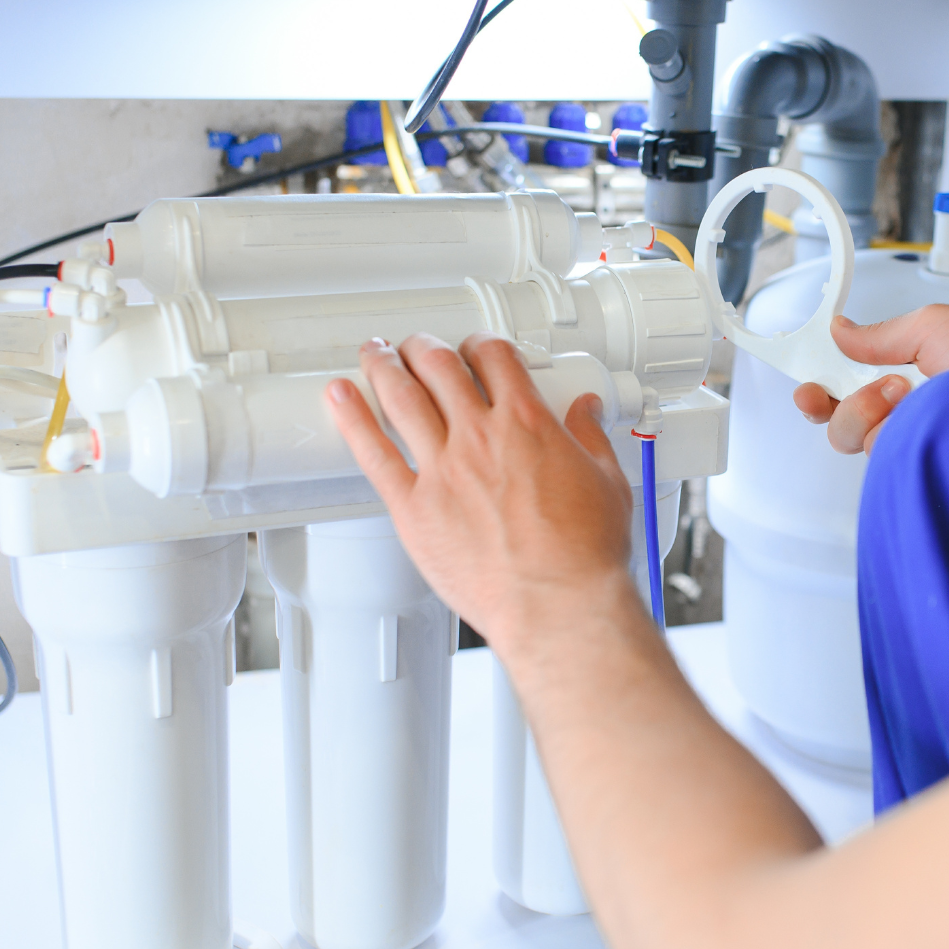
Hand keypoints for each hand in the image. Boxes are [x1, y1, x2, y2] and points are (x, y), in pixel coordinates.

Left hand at [325, 332, 635, 653]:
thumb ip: (590, 439)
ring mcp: (443, 470)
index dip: (481, 344)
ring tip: (375, 353)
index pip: (495, 358)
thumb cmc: (583, 555)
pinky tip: (341, 397)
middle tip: (416, 346)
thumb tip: (586, 412)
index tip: (475, 349)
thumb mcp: (607, 483)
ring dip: (384, 366)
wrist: (556, 604)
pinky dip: (352, 418)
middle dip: (424, 347)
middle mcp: (480, 437)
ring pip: (401, 396)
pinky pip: (373, 452)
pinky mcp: (413, 508)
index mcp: (528, 424)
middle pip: (439, 366)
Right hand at [793, 304, 948, 452]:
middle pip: (846, 423)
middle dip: (845, 402)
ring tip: (912, 396)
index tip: (807, 383)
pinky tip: (921, 423)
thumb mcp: (937, 326)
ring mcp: (922, 447)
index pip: (854, 387)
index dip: (823, 387)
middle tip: (879, 389)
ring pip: (862, 443)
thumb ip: (882, 334)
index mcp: (917, 375)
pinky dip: (892, 437)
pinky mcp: (929, 473)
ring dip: (873, 414)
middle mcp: (916, 415)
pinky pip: (885, 462)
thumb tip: (843, 329)